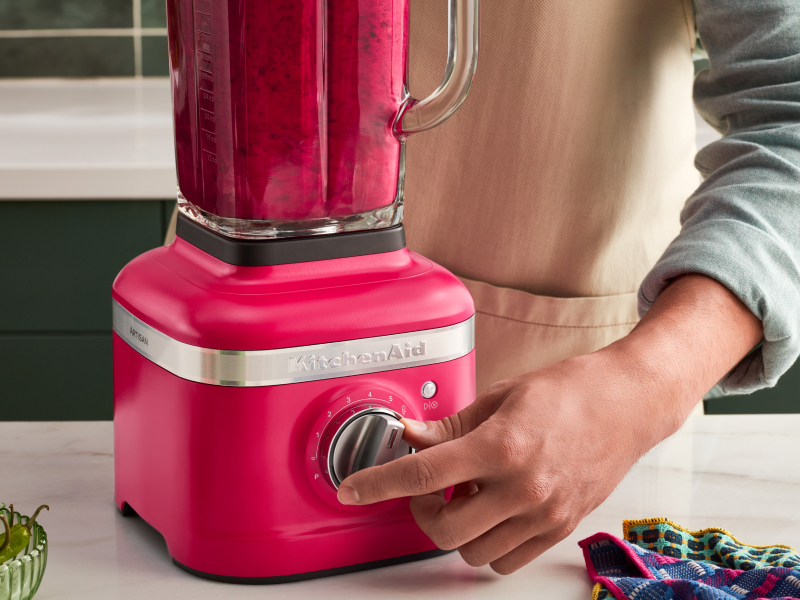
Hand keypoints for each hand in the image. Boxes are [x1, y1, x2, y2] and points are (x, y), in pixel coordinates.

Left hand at [336, 275, 762, 573]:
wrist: (629, 403)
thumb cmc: (570, 389)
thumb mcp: (502, 396)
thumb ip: (451, 426)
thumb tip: (410, 438)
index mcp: (502, 446)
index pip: (423, 475)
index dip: (377, 484)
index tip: (352, 489)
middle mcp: (523, 488)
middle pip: (444, 530)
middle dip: (421, 513)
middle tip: (426, 489)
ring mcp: (545, 514)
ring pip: (473, 553)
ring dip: (455, 529)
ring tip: (464, 496)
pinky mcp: (560, 528)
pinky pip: (507, 561)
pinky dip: (486, 544)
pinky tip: (490, 511)